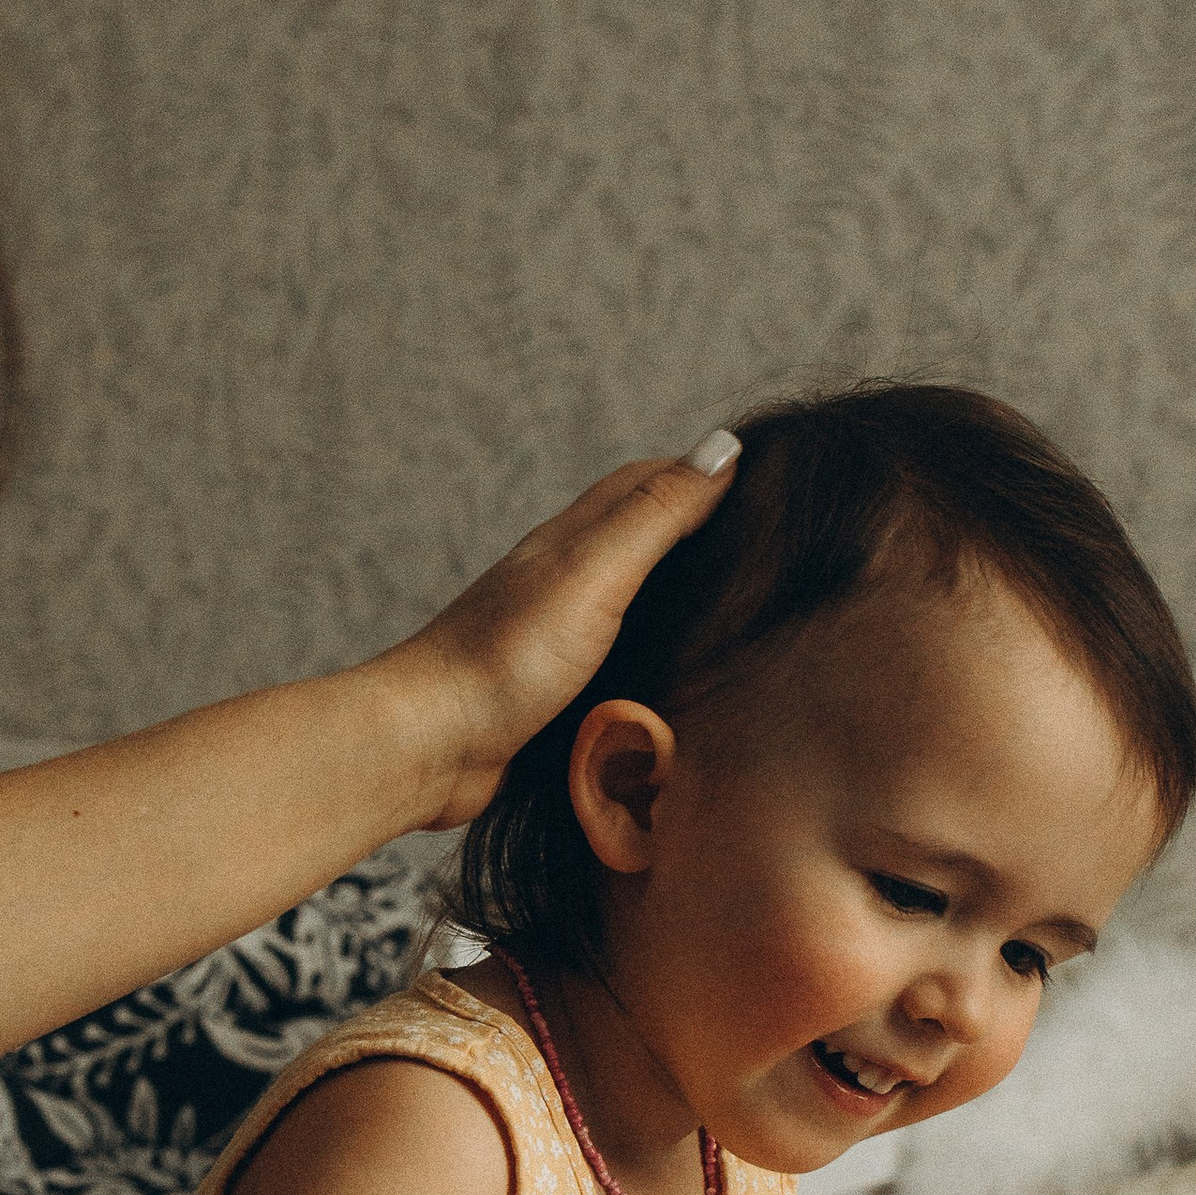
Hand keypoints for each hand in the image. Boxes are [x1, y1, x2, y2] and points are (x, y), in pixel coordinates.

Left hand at [387, 443, 739, 828]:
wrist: (431, 745)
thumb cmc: (505, 658)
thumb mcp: (595, 573)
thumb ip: (657, 515)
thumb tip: (722, 449)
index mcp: (572, 540)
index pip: (646, 483)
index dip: (702, 476)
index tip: (765, 488)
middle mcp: (563, 581)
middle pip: (640, 540)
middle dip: (699, 538)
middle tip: (762, 555)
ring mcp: (555, 638)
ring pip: (630, 606)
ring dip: (678, 606)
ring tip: (735, 619)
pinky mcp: (554, 694)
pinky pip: (617, 664)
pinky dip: (654, 662)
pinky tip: (678, 684)